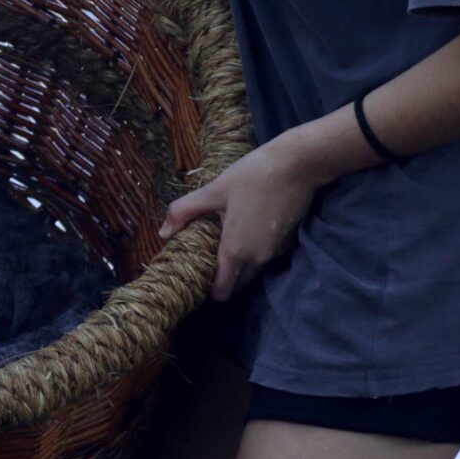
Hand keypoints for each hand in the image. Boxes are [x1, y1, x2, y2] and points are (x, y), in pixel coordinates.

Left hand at [161, 138, 319, 302]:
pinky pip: (267, 258)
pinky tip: (248, 229)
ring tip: (226, 239)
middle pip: (237, 284)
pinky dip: (256, 252)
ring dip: (240, 265)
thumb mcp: (212, 190)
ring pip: (253, 272)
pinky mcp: (288, 244)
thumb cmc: (251, 176)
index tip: (198, 275)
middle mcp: (258, 259)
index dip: (208, 289)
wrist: (297, 165)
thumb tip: (162, 233)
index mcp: (235, 251)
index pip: (222, 292)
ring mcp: (276, 253)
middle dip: (223, 278)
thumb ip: (183, 212)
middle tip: (209, 256)